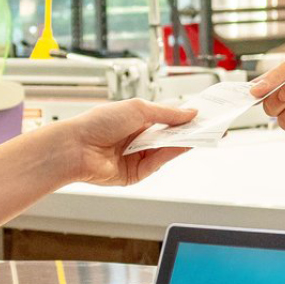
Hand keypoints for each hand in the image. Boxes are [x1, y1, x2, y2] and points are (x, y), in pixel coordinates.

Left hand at [58, 98, 198, 185]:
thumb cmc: (98, 123)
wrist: (77, 147)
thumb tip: (190, 112)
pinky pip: (157, 164)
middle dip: (186, 131)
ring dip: (181, 142)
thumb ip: (167, 113)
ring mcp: (135, 157)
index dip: (182, 117)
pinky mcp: (134, 175)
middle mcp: (136, 139)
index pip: (165, 119)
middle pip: (168, 136)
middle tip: (208, 126)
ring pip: (165, 150)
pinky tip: (182, 145)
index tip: (201, 115)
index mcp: (134, 121)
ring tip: (200, 133)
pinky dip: (170, 154)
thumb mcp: (138, 109)